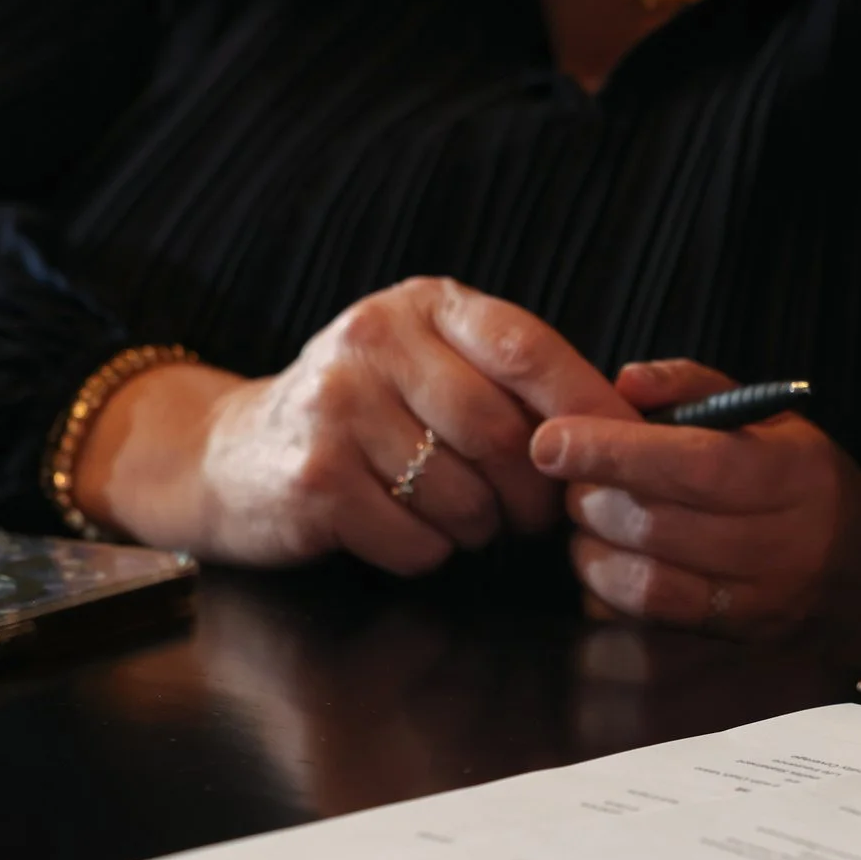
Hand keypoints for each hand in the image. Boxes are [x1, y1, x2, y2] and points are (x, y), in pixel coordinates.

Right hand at [76, 278, 631, 572]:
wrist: (230, 456)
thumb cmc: (364, 419)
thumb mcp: (432, 367)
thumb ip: (514, 380)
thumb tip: (630, 424)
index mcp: (421, 305)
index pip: (527, 347)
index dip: (588, 406)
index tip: (629, 451)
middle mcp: (373, 340)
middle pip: (504, 435)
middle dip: (533, 493)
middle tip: (530, 515)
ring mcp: (335, 407)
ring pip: (464, 496)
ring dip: (478, 529)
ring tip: (457, 518)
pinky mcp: (312, 479)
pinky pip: (416, 541)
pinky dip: (425, 553)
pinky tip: (401, 531)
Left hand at [528, 359, 860, 656]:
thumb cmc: (801, 479)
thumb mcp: (769, 417)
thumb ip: (695, 388)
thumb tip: (625, 382)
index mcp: (794, 475)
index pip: (694, 464)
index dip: (615, 451)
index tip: (553, 439)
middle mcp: (783, 543)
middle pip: (658, 524)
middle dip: (592, 497)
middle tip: (572, 478)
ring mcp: (760, 601)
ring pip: (648, 581)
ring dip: (593, 548)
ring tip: (587, 519)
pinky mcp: (735, 638)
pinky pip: (652, 621)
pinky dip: (610, 590)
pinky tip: (606, 560)